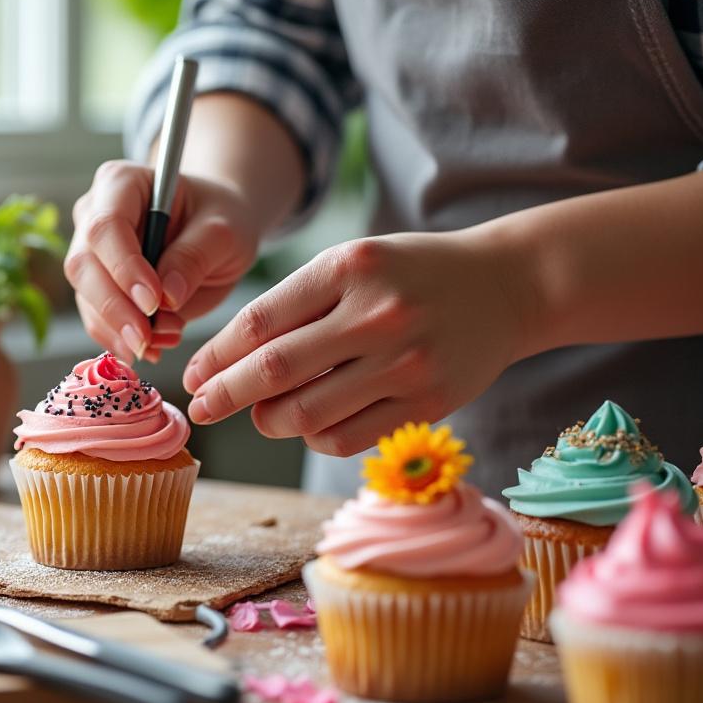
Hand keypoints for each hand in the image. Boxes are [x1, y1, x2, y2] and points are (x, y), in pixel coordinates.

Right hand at [66, 160, 261, 361]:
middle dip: (114, 308)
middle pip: (84, 264)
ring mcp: (89, 251)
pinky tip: (152, 348)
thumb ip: (195, 257)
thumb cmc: (220, 218)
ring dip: (120, 329)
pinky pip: (96, 318)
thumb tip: (166, 298)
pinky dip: (120, 339)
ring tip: (163, 341)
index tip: (153, 302)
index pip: (106, 226)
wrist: (215, 232)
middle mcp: (93, 214)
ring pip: (85, 296)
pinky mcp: (94, 286)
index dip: (124, 267)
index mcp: (121, 183)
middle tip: (147, 339)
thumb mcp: (224, 231)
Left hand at [182, 230, 535, 455]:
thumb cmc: (409, 274)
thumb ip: (294, 305)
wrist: (508, 285)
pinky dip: (313, 437)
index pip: (259, 321)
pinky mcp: (428, 403)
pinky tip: (310, 423)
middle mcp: (377, 313)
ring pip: (305, 413)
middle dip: (225, 394)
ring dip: (268, 421)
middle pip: (273, 371)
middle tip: (201, 407)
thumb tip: (224, 366)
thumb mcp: (352, 264)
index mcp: (348, 267)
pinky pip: (345, 437)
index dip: (216, 355)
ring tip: (261, 414)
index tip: (193, 374)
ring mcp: (406, 362)